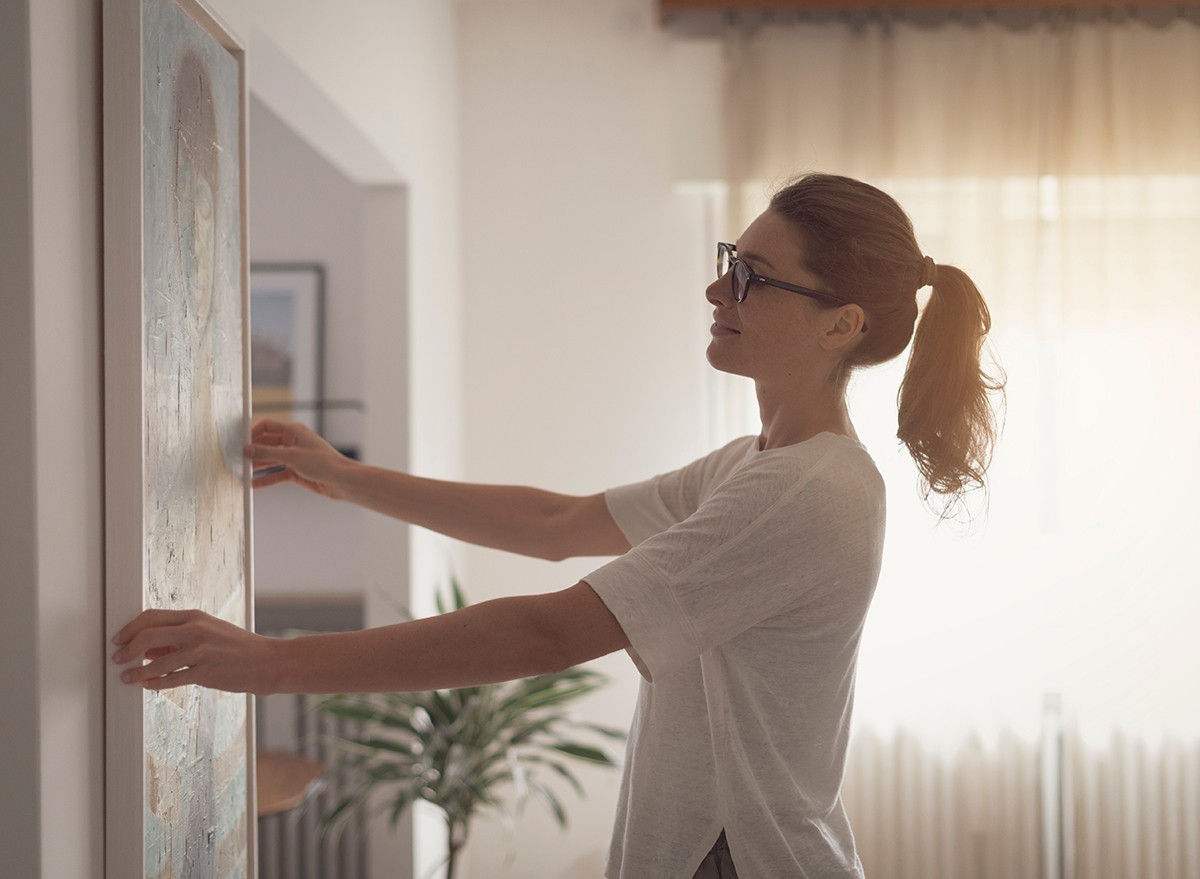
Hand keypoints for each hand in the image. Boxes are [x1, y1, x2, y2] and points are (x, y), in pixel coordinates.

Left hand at [111, 609, 278, 693]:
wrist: (266, 662)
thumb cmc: (238, 647)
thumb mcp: (209, 632)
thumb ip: (180, 637)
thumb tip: (149, 648)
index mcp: (195, 616)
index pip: (152, 616)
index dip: (130, 628)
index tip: (119, 638)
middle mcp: (196, 630)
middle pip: (147, 635)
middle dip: (127, 649)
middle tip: (118, 657)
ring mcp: (200, 652)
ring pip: (155, 662)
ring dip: (136, 671)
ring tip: (127, 677)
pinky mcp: (205, 672)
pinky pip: (171, 679)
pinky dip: (154, 683)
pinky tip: (149, 685)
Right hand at [245, 418, 350, 497]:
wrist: (341, 481)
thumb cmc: (323, 463)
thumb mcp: (291, 456)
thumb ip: (267, 453)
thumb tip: (247, 449)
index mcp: (293, 431)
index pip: (267, 425)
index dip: (252, 432)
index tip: (239, 442)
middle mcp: (292, 442)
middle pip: (266, 443)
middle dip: (252, 451)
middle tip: (237, 459)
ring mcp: (294, 457)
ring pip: (270, 459)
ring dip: (257, 466)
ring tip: (241, 472)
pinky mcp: (296, 471)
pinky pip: (276, 473)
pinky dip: (266, 479)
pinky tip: (254, 484)